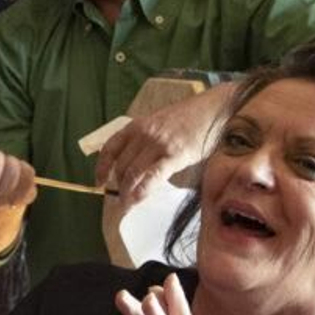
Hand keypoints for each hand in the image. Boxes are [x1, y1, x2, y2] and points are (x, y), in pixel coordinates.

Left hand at [95, 86, 228, 205]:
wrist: (214, 108)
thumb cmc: (190, 119)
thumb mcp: (159, 124)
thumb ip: (145, 141)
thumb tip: (136, 166)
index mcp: (137, 126)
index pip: (110, 148)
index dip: (102, 167)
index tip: (99, 181)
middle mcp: (143, 134)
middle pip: (121, 165)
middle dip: (117, 186)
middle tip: (120, 199)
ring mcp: (158, 144)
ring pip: (132, 173)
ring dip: (127, 193)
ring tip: (127, 205)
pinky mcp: (174, 155)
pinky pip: (152, 177)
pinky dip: (141, 191)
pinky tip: (137, 200)